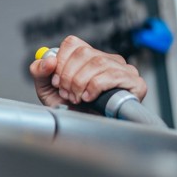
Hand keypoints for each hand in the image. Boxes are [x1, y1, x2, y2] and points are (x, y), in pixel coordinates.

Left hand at [28, 35, 146, 108]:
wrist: (89, 132)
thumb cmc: (72, 111)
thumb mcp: (48, 91)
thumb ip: (40, 72)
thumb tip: (48, 59)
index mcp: (88, 57)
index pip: (72, 43)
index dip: (60, 61)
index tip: (56, 80)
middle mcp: (107, 59)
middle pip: (84, 52)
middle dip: (69, 75)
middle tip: (66, 93)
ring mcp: (123, 69)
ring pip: (97, 63)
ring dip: (80, 83)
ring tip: (77, 98)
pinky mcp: (135, 82)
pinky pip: (111, 76)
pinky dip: (94, 88)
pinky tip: (89, 98)